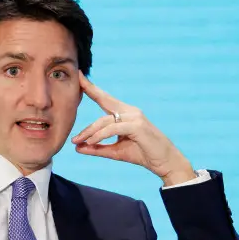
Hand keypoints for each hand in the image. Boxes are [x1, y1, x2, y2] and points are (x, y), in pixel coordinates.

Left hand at [71, 71, 197, 186]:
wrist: (165, 163)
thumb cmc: (143, 154)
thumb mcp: (116, 152)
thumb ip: (97, 148)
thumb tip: (77, 148)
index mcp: (126, 113)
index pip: (105, 98)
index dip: (92, 87)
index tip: (78, 76)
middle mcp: (130, 111)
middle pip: (103, 104)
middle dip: (86, 110)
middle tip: (72, 129)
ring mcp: (135, 117)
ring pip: (105, 120)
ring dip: (90, 132)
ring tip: (78, 142)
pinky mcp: (138, 126)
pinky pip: (113, 128)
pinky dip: (101, 135)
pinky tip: (91, 142)